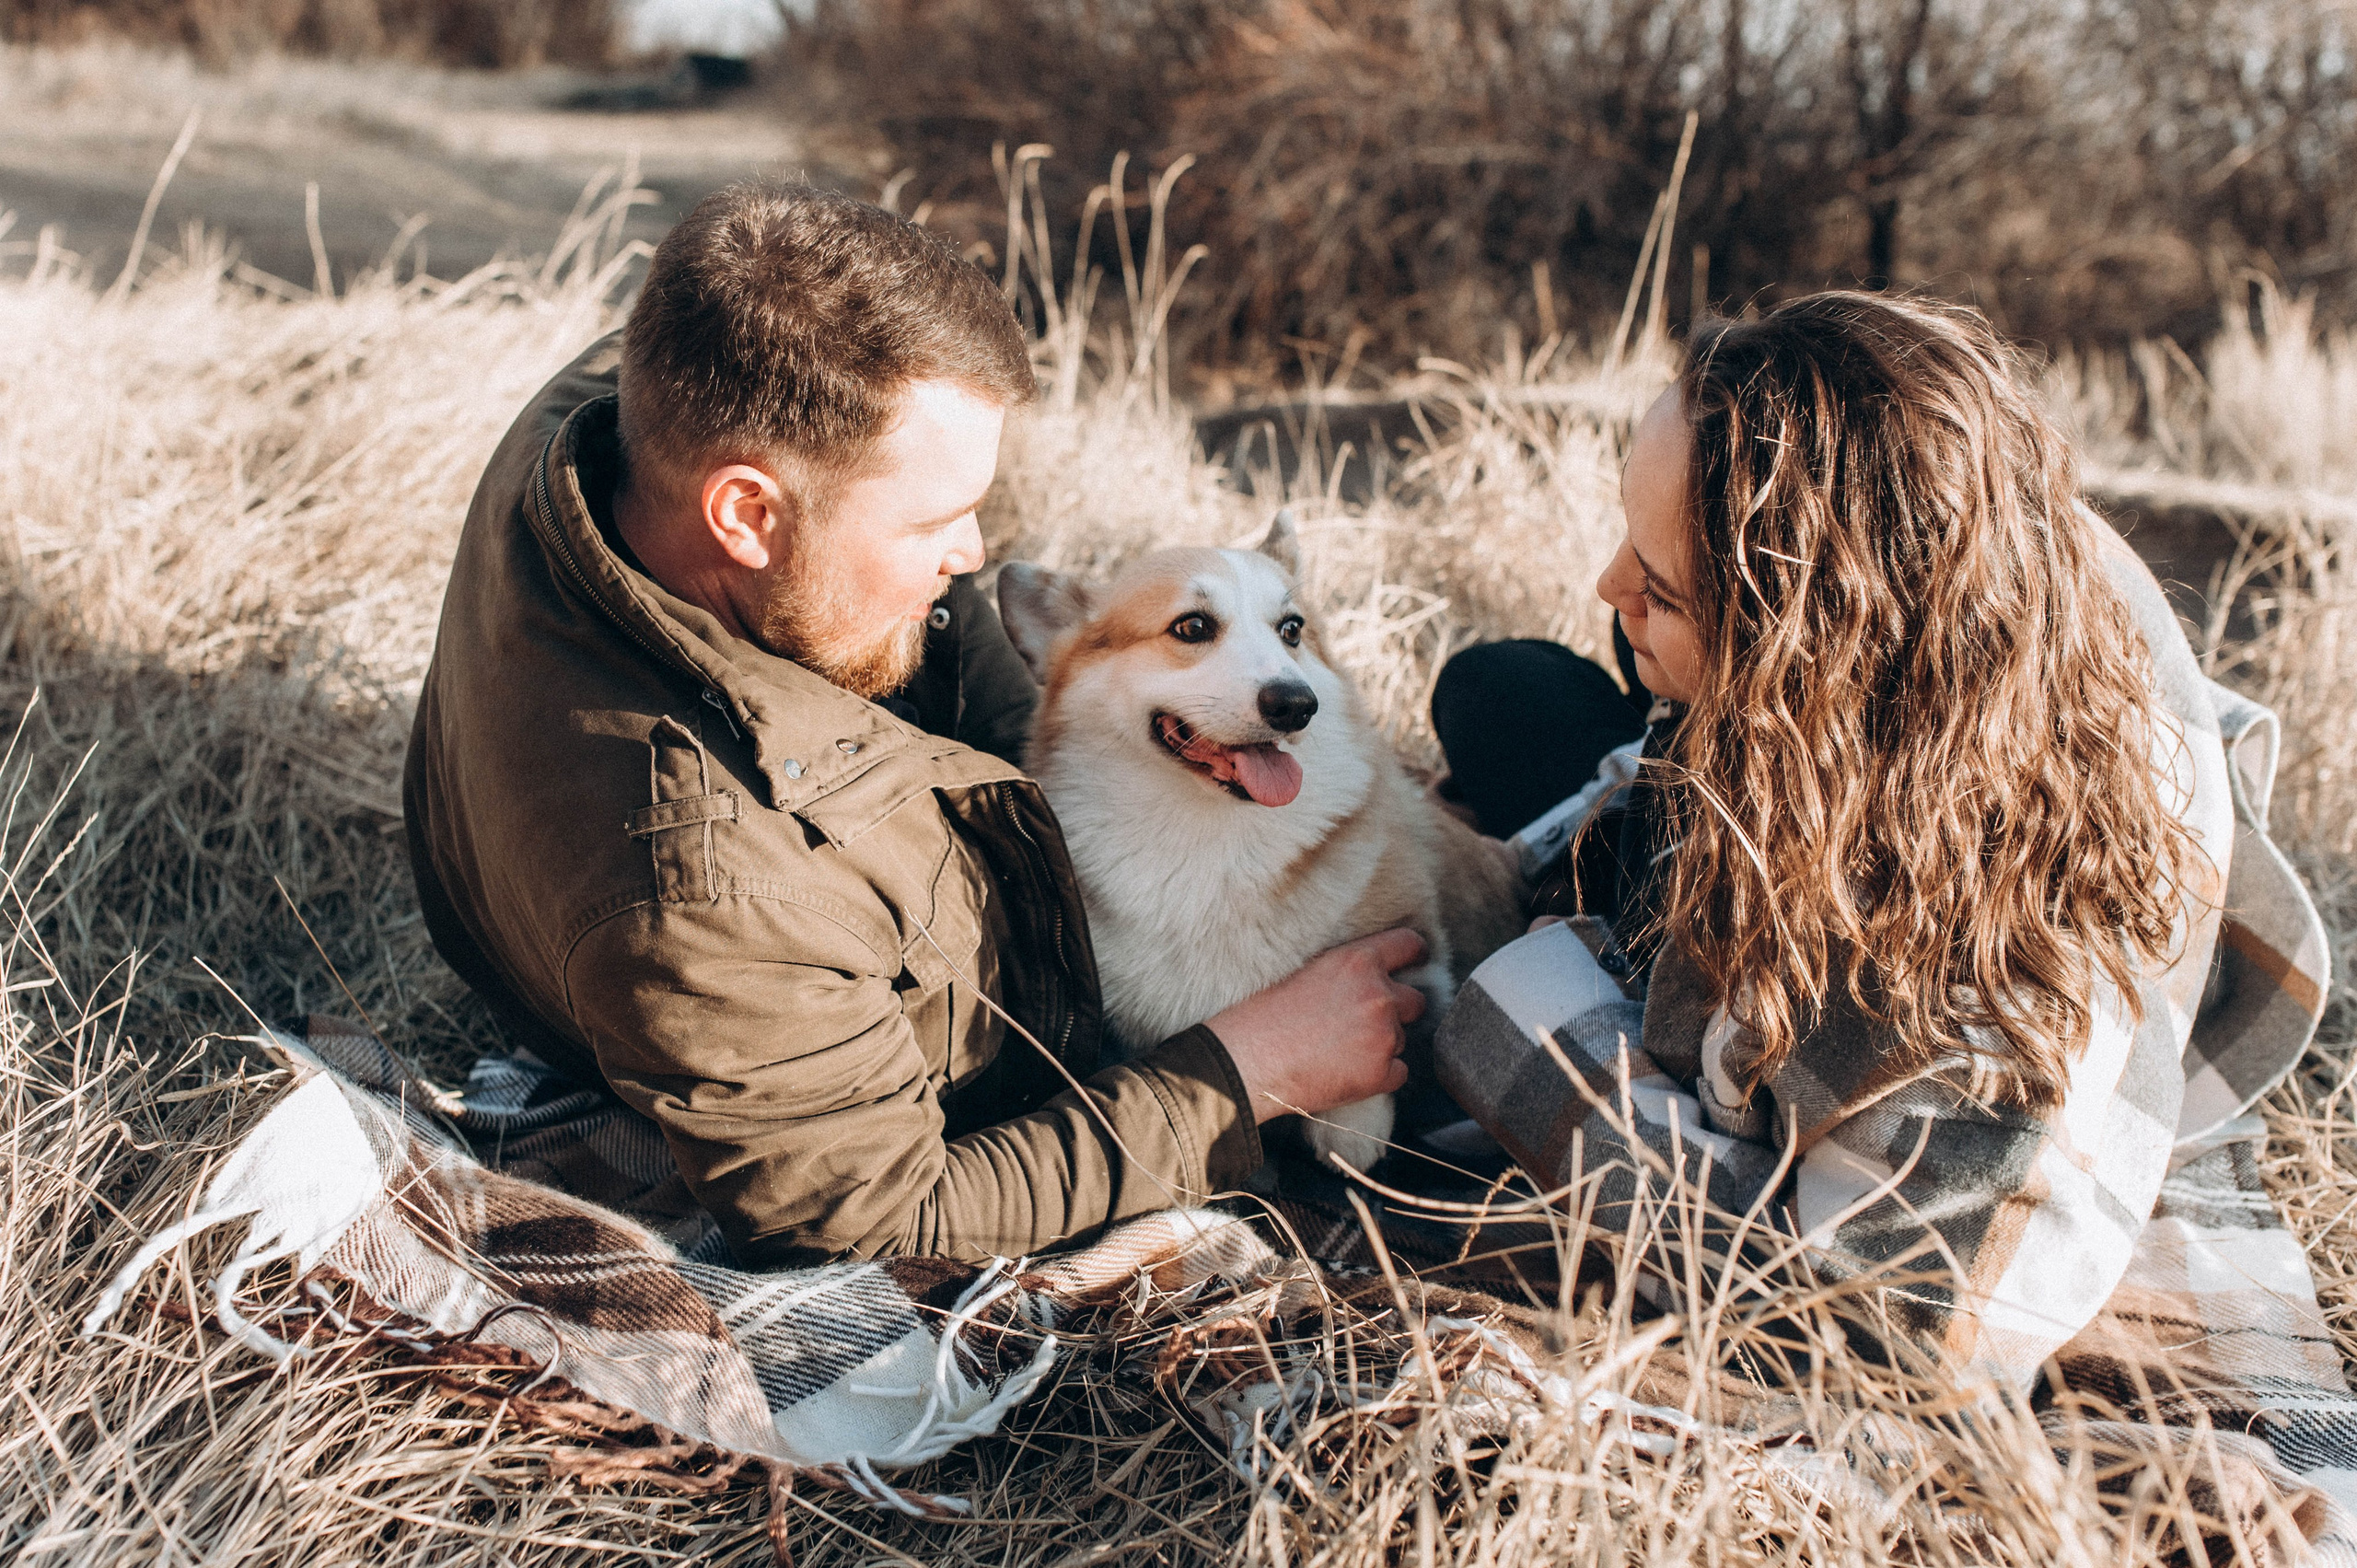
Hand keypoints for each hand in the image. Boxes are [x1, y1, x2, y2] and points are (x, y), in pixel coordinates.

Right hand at [1207, 928, 1428, 1124]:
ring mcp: (1383, 1035)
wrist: (1247, 1060)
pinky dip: (1379, 1076)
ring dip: (1381, 1045)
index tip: (1417, 960)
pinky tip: (1346, 1074)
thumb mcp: (1307, 971)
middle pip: (1416, 1000)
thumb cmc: (1263, 1016)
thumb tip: (1370, 976)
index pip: (1408, 944)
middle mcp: (1379, 994)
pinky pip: (1398, 1073)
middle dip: (1398, 1011)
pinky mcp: (1381, 1073)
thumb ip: (1346, 970)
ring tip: (1340, 1052)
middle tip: (1365, 1022)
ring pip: (1402, 1039)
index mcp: (1358, 961)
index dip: (1415, 953)